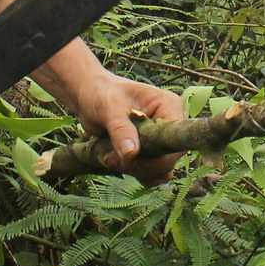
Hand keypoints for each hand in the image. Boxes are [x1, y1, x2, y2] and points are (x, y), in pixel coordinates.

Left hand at [65, 71, 185, 184]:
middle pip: (170, 157)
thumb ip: (121, 130)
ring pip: (161, 168)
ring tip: (112, 159)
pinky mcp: (151, 149)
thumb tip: (132, 154)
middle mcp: (169, 122)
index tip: (134, 159)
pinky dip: (135, 172)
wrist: (89, 97)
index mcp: (168, 105)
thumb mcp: (109, 108)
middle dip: (144, 165)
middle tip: (117, 158)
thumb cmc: (100, 93)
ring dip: (137, 170)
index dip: (160, 156)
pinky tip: (114, 161)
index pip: (175, 139)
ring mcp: (161, 137)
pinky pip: (152, 171)